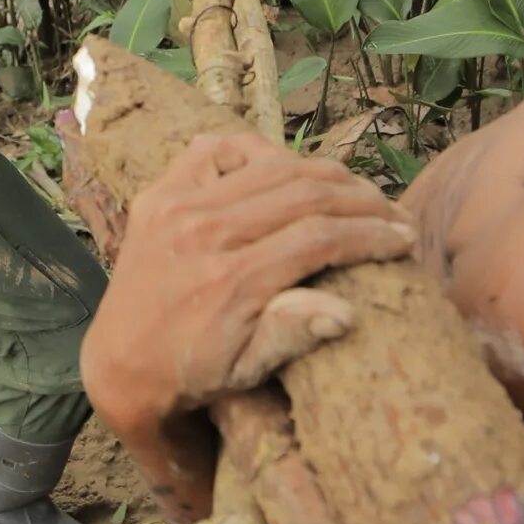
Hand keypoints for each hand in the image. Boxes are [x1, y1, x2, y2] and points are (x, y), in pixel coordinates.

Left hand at [80, 135, 414, 427]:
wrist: (120, 363)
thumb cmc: (194, 373)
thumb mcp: (246, 370)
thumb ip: (291, 334)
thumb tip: (346, 313)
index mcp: (231, 280)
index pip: (319, 238)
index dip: (371, 235)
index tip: (404, 239)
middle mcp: (205, 233)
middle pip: (304, 195)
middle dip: (360, 201)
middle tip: (394, 213)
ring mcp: (178, 205)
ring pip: (271, 168)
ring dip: (323, 175)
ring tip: (358, 192)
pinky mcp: (159, 193)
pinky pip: (217, 150)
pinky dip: (258, 151)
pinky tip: (289, 167)